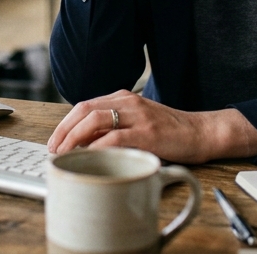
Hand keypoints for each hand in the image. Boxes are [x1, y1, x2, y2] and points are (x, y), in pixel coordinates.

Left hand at [47, 90, 256, 164]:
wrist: (201, 132)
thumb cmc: (168, 132)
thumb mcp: (138, 123)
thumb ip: (115, 128)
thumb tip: (84, 145)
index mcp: (123, 97)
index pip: (84, 105)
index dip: (65, 124)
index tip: (55, 141)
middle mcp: (128, 102)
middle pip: (84, 110)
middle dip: (64, 131)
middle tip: (54, 150)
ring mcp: (138, 116)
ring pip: (95, 120)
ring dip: (74, 139)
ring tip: (66, 155)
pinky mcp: (148, 132)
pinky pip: (115, 137)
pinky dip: (97, 147)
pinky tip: (88, 158)